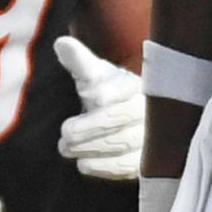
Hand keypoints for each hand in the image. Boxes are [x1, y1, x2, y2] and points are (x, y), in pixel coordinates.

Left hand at [54, 36, 144, 182]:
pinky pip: (128, 166)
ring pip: (123, 143)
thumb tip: (61, 44)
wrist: (128, 121)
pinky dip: (104, 167)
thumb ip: (79, 61)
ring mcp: (150, 137)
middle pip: (121, 118)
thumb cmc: (109, 93)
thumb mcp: (95, 75)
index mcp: (135, 85)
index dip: (103, 92)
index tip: (88, 95)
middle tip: (65, 133)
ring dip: (91, 148)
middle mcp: (148, 110)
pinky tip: (84, 164)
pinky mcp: (146, 161)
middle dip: (89, 127)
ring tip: (66, 149)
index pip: (122, 87)